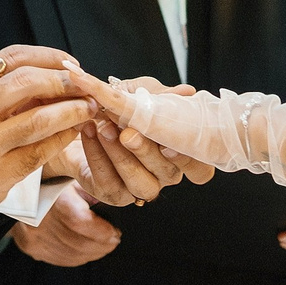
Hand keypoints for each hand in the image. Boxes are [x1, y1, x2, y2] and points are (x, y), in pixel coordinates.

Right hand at [0, 46, 95, 228]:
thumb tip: (51, 74)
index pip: (10, 59)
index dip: (46, 56)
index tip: (69, 62)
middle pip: (25, 83)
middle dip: (62, 80)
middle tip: (84, 83)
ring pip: (38, 119)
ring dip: (71, 110)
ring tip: (88, 108)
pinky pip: (40, 151)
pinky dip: (62, 138)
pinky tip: (74, 132)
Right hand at [11, 181, 122, 267]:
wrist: (19, 185)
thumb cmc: (52, 174)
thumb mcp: (74, 171)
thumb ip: (92, 187)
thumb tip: (114, 201)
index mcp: (52, 198)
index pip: (81, 222)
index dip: (102, 231)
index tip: (115, 231)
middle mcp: (40, 219)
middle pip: (79, 243)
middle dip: (102, 245)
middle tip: (114, 239)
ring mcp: (33, 236)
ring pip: (72, 254)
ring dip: (92, 253)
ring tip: (103, 244)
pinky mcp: (30, 245)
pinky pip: (60, 258)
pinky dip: (77, 257)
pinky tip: (85, 249)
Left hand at [64, 70, 220, 187]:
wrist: (84, 121)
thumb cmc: (121, 109)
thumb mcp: (139, 95)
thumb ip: (161, 96)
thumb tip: (186, 92)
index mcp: (178, 153)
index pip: (200, 170)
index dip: (189, 160)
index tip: (170, 144)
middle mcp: (164, 174)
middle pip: (167, 172)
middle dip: (146, 151)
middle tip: (128, 133)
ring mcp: (140, 187)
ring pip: (138, 182)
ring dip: (120, 154)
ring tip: (104, 128)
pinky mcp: (113, 192)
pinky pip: (107, 180)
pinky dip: (96, 153)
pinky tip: (89, 131)